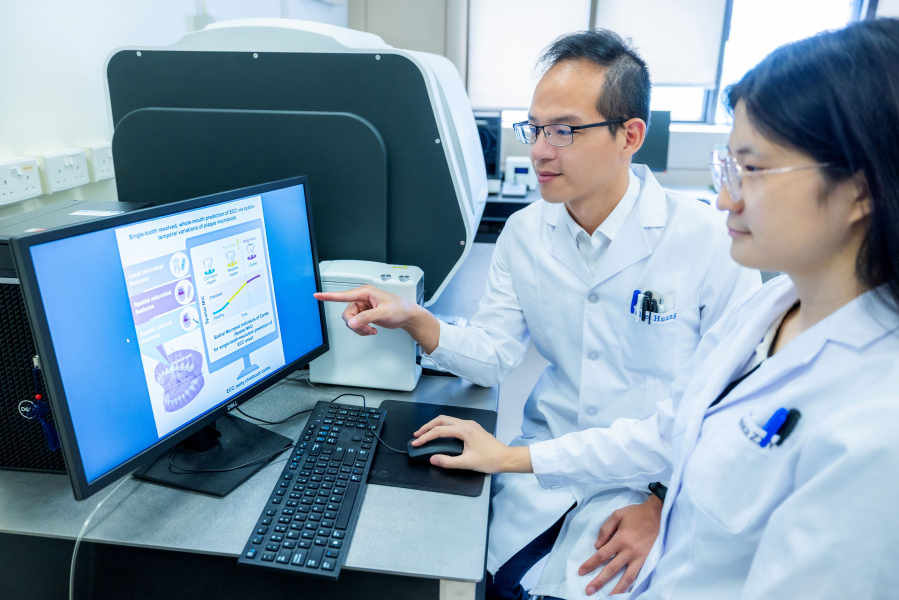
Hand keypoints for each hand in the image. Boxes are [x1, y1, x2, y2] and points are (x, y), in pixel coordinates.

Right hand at [313, 285, 439, 351]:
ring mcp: (363, 307)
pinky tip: (371, 330)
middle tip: (367, 328)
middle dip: (355, 323)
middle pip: (347, 314)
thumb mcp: (383, 313)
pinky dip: (362, 330)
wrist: (407, 316)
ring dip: (359, 328)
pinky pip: (356, 324)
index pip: (344, 295)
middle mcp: (362, 298)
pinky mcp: (364, 314)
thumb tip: (352, 322)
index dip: (329, 296)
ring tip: (371, 330)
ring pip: (350, 320)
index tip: (317, 295)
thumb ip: (367, 318)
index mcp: (365, 292)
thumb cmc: (399, 309)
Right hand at [412, 416, 531, 472]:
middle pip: (442, 420)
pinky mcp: (473, 428)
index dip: (426, 437)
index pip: (439, 430)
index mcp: (464, 430)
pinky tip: (440, 434)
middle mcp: (467, 424)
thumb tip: (433, 459)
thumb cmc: (490, 460)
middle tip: (417, 435)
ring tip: (425, 434)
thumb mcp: (467, 463)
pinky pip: (454, 423)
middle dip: (427, 427)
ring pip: (448, 420)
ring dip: (435, 426)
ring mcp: (470, 424)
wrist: (506, 458)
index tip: (416, 442)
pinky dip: (443, 427)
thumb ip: (448, 461)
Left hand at [578, 494, 662, 595]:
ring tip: (608, 597)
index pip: (602, 555)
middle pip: (611, 569)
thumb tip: (597, 545)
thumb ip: (605, 529)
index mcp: (620, 539)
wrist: (656, 514)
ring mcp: (638, 557)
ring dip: (616, 589)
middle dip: (599, 581)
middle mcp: (629, 551)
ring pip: (626, 577)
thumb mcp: (617, 514)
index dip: (590, 564)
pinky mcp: (645, 559)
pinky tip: (624, 591)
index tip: (581, 571)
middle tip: (589, 590)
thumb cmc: (635, 513)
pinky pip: (637, 575)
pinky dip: (630, 585)